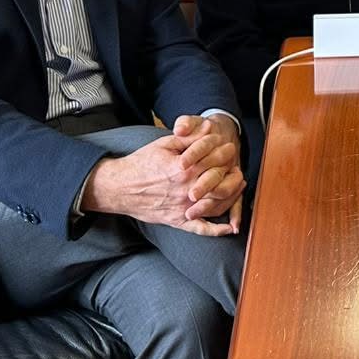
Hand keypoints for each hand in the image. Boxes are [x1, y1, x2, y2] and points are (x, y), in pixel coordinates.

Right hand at [81, 131, 242, 235]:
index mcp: (182, 169)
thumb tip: (209, 128)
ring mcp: (182, 208)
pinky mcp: (177, 221)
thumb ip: (189, 137)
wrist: (119, 187)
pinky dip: (217, 230)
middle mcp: (185, 190)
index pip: (213, 160)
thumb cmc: (141, 163)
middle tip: (237, 165)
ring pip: (216, 204)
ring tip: (239, 185)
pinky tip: (230, 228)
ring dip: (232, 195)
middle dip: (232, 172)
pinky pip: (200, 229)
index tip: (230, 147)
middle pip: (219, 181)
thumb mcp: (164, 144)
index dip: (224, 152)